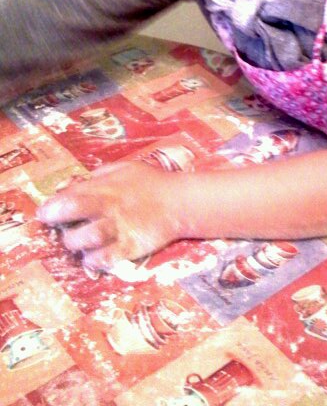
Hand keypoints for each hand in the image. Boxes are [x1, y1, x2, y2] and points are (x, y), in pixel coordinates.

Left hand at [36, 161, 187, 268]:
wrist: (179, 201)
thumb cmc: (150, 183)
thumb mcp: (123, 169)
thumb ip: (96, 177)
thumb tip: (68, 186)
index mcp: (105, 187)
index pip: (70, 194)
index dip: (52, 205)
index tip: (44, 212)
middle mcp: (109, 206)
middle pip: (73, 210)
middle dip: (56, 218)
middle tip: (54, 224)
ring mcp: (119, 227)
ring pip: (86, 237)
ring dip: (74, 242)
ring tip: (76, 242)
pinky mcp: (130, 246)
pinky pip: (104, 259)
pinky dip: (93, 260)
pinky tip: (92, 257)